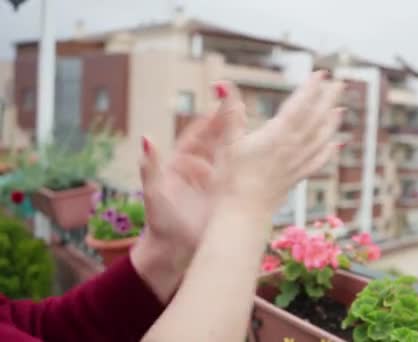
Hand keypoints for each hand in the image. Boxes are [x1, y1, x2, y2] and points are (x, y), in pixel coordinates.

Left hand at [131, 85, 246, 301]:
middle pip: (219, 140)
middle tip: (247, 108)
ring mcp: (217, 180)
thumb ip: (150, 166)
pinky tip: (269, 159)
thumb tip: (147, 138)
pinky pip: (241, 176)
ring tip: (262, 129)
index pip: (199, 134)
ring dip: (245, 142)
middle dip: (232, 124)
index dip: (211, 119)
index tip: (222, 102)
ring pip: (233, 156)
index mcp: (183, 161)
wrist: (173, 251)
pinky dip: (252, 166)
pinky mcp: (228, 194)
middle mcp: (202, 167)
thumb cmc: (160, 221)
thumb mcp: (155, 192)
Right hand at [210, 71, 343, 215]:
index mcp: (276, 136)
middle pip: (316, 119)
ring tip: (340, 109)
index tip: (321, 73)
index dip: (311, 88)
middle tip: (339, 83)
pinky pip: (318, 161)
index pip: (299, 106)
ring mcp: (296, 164)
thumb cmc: (231, 179)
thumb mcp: (227, 142)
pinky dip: (328, 151)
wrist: (242, 213)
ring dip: (332, 122)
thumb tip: (222, 83)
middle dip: (328, 99)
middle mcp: (292, 148)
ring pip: (321, 139)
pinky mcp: (296, 178)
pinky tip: (335, 144)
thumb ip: (229, 112)